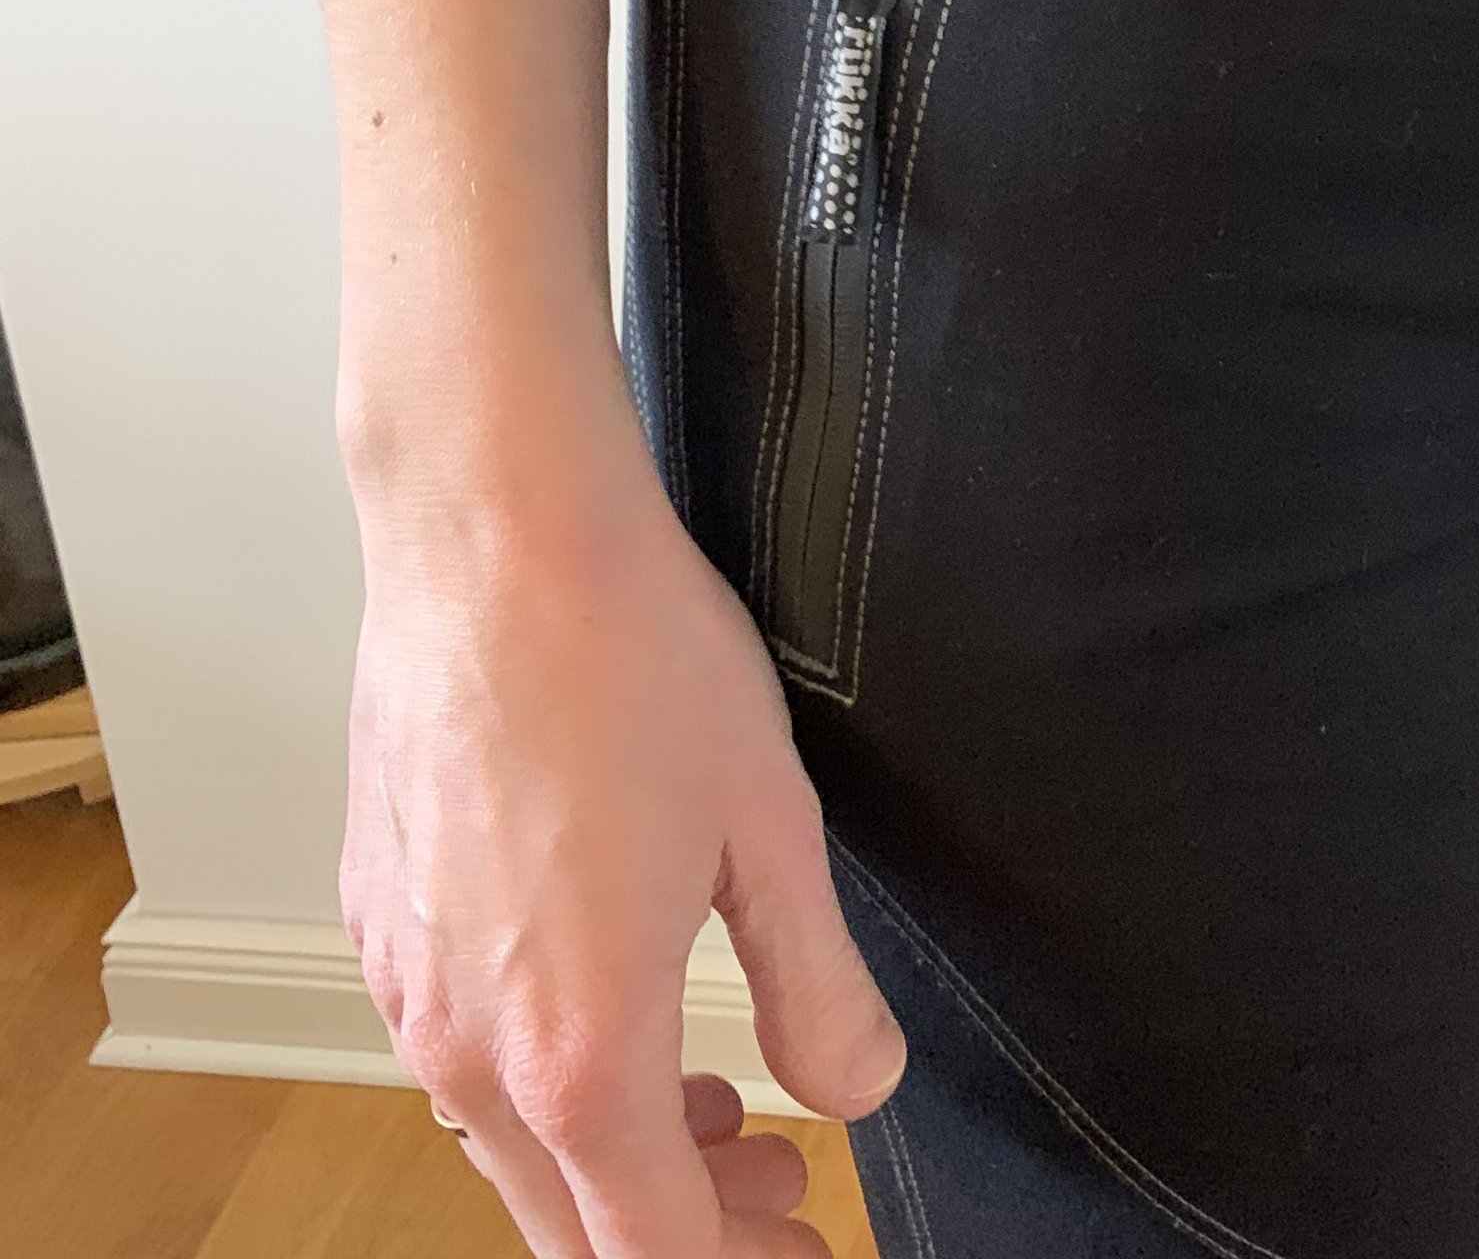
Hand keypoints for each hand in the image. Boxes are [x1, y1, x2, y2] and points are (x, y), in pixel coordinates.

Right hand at [341, 398, 904, 1254]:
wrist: (496, 536)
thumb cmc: (630, 658)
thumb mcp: (772, 829)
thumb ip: (816, 987)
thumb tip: (856, 1090)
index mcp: (577, 1051)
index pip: (648, 1255)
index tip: (805, 1241)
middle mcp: (468, 1046)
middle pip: (566, 1226)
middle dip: (684, 1230)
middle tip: (781, 1186)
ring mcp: (406, 985)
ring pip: (504, 1145)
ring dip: (611, 1153)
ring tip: (715, 1098)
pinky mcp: (378, 918)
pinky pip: (457, 1055)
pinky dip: (541, 1075)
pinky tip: (612, 1002)